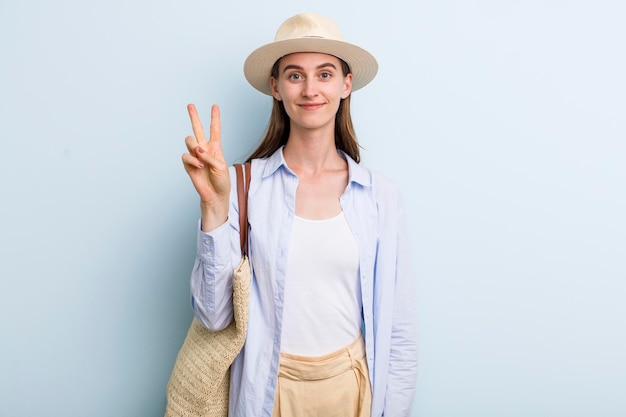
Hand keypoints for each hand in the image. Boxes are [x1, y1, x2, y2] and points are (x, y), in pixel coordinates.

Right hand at [182, 104, 229, 229]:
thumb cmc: (222, 181)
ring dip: (194, 146)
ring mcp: (195, 156)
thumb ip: (210, 156)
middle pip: (197, 128)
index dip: (214, 117)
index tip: (214, 106)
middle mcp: (204, 148)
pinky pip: (186, 155)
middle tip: (190, 105)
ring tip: (201, 156)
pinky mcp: (188, 164)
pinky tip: (199, 165)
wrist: (215, 195)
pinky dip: (192, 160)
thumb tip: (198, 149)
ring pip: (189, 140)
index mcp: (215, 147)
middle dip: (194, 116)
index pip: (214, 129)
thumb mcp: (221, 166)